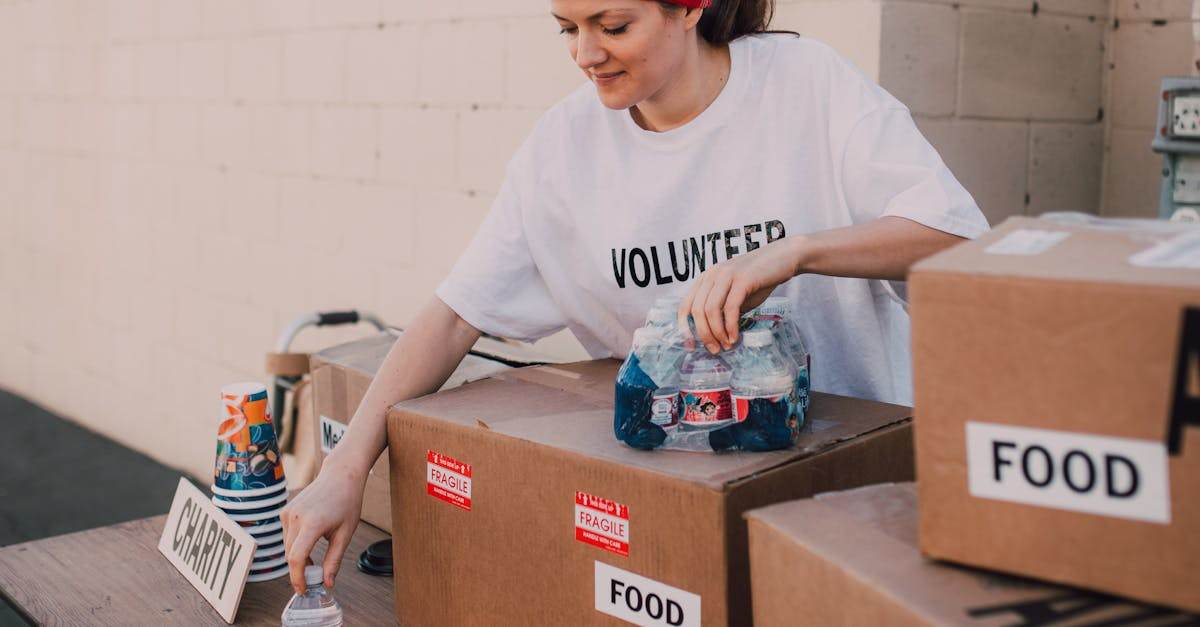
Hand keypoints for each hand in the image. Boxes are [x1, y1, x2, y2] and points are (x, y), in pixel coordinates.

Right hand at [280, 457, 366, 593]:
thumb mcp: (345, 534)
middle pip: (290, 555)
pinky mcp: (285, 511)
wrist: (340, 476)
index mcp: (312, 523)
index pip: (296, 558)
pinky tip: (309, 545)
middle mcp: (296, 517)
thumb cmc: (347, 502)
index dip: (297, 578)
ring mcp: (288, 513)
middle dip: (299, 571)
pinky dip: (295, 546)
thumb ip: (334, 560)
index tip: (303, 590)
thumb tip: (327, 583)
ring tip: (315, 561)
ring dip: (298, 558)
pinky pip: (287, 536)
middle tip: (313, 580)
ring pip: (287, 547)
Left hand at [677, 237, 804, 352]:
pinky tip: (735, 337)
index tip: (692, 346)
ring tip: (726, 345)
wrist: (784, 258)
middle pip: (697, 310)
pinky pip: (730, 308)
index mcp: (706, 278)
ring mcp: (726, 275)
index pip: (685, 306)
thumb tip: (714, 337)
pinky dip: (730, 326)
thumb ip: (723, 311)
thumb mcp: (736, 296)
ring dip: (716, 333)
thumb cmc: (759, 280)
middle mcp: (712, 275)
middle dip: (704, 335)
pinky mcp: (743, 279)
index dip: (684, 328)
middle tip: (714, 350)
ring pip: (711, 310)